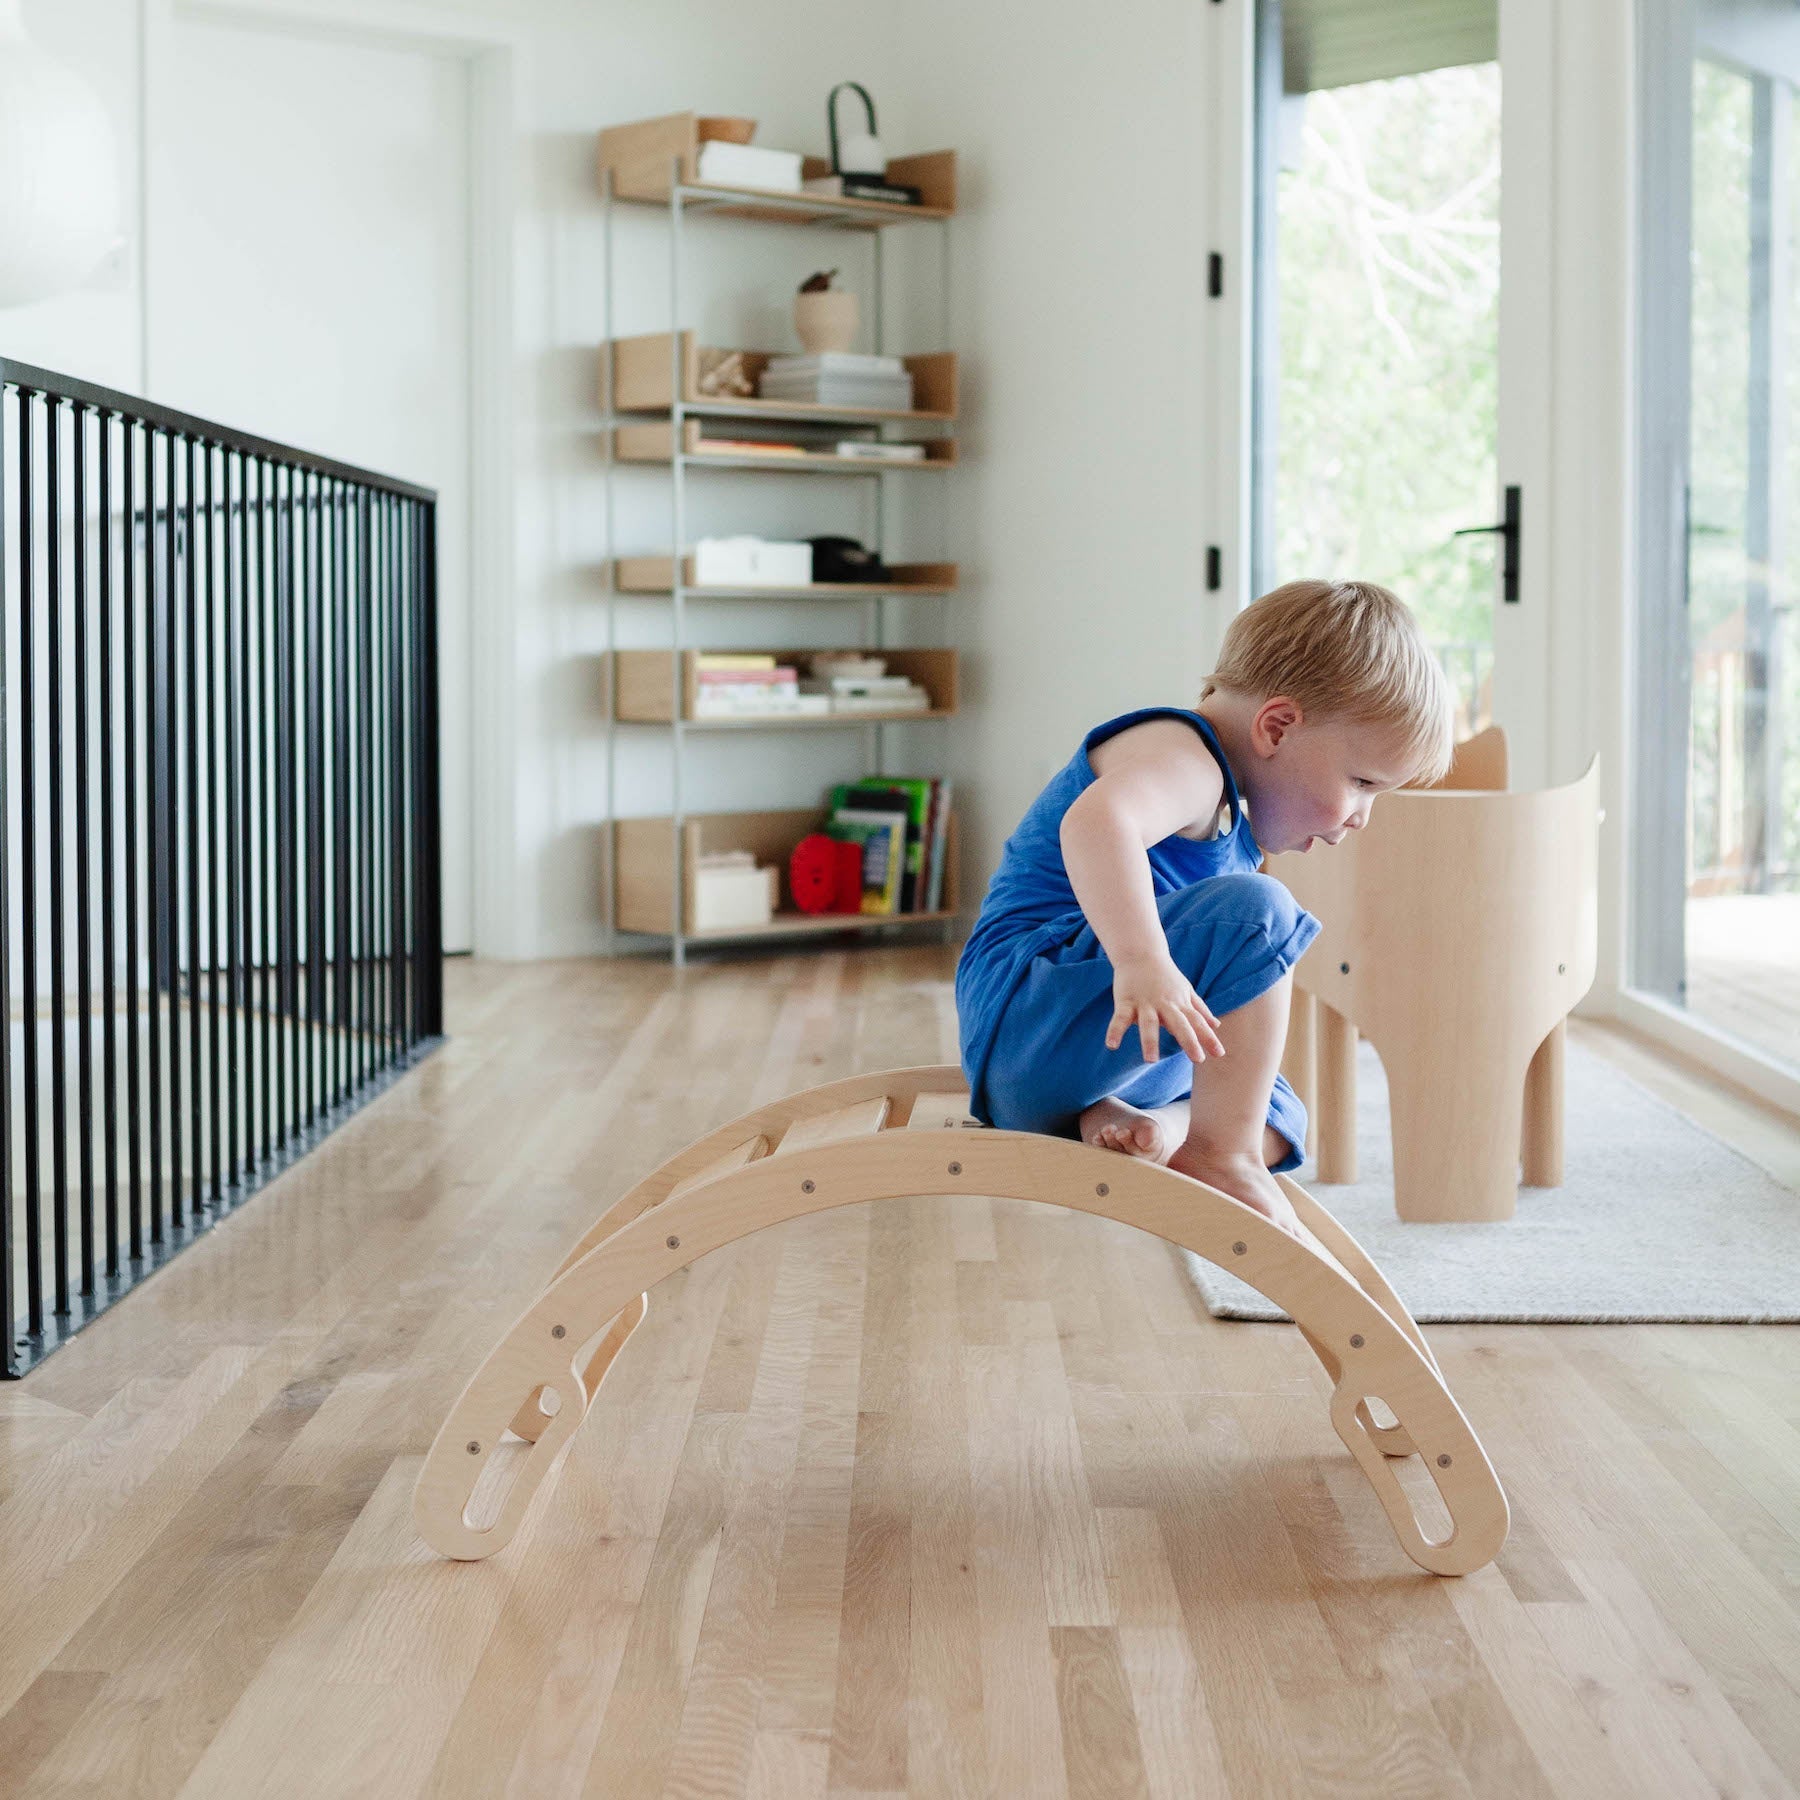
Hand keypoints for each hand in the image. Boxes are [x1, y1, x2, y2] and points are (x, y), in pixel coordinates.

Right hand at [1105, 952, 1225, 1063]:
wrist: (1140, 952)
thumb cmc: (1165, 975)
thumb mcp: (1186, 991)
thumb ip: (1200, 1010)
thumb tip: (1217, 1025)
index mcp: (1180, 1003)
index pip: (1197, 1022)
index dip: (1208, 1037)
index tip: (1220, 1054)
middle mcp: (1165, 1004)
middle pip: (1179, 1024)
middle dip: (1189, 1041)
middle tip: (1198, 1059)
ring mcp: (1144, 1003)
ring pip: (1148, 1024)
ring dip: (1149, 1041)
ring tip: (1151, 1060)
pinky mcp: (1125, 1001)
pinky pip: (1119, 1018)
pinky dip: (1115, 1031)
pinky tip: (1111, 1046)